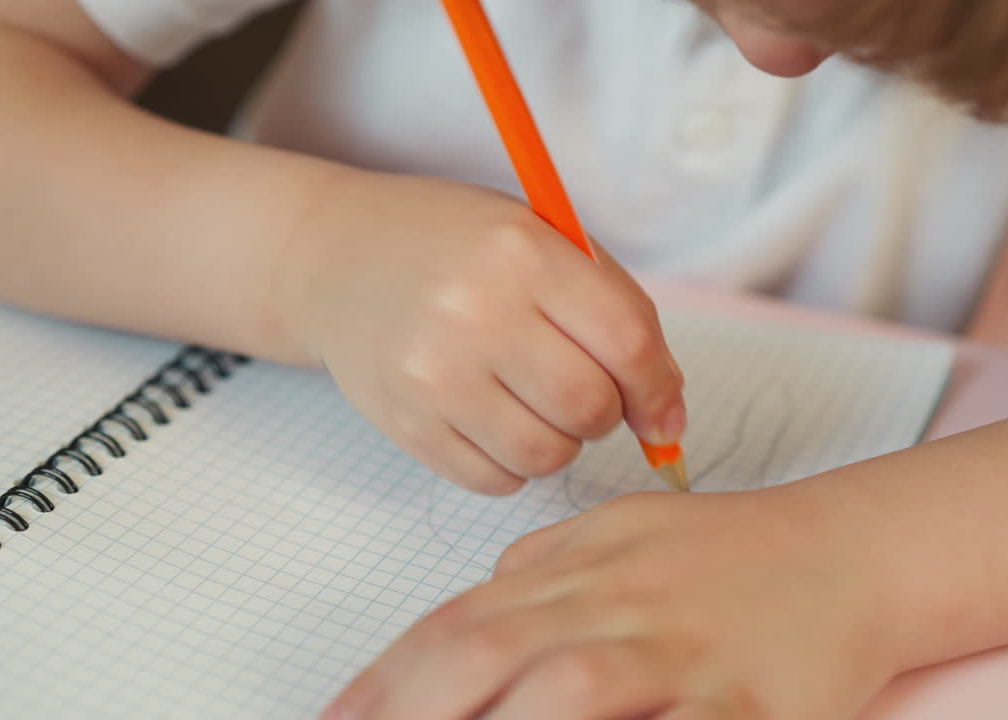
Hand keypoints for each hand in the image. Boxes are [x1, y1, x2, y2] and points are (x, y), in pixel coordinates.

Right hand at [283, 173, 684, 494]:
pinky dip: (512, 464)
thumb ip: (616, 313)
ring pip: (546, 455)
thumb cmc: (458, 247)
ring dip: (560, 443)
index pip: (628, 343)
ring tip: (535, 404)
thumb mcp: (542, 241)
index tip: (661, 412)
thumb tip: (668, 414)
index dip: (658, 390)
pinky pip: (495, 481)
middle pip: (590, 409)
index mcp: (523, 252)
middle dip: (606, 415)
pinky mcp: (404, 422)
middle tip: (583, 392)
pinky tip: (493, 419)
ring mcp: (432, 373)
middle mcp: (475, 312)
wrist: (339, 257)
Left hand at [323, 486, 901, 719]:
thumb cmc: (733, 551)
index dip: (387, 679)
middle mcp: (620, 604)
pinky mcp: (746, 703)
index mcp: (583, 568)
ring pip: (574, 688)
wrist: (849, 552)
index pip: (461, 622)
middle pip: (495, 652)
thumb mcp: (625, 531)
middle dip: (415, 710)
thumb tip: (479, 596)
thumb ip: (546, 561)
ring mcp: (683, 653)